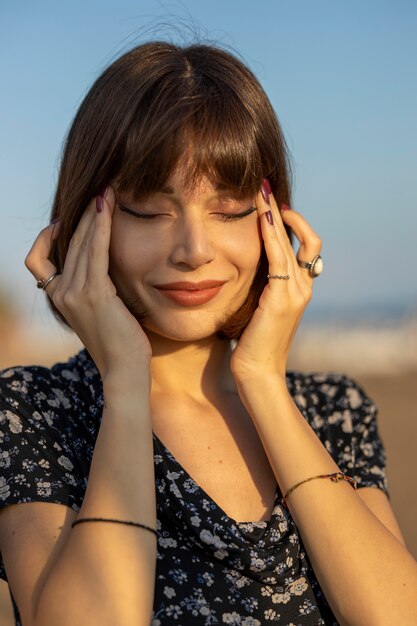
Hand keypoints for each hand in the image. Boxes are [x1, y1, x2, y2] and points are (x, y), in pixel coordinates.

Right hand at [25, 187, 152, 379]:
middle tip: (98, 191)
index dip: (49, 237)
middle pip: (67, 244)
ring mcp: (74, 294)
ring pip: (80, 242)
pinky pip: (96, 251)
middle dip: (83, 214)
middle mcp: (61, 294)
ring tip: (106, 192)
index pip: (39, 260)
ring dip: (93, 214)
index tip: (67, 221)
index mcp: (58, 297)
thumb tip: (101, 262)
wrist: (124, 369)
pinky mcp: (94, 294)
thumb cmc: (119, 340)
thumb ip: (92, 286)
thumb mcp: (99, 309)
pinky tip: (107, 209)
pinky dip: (101, 227)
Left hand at [230, 183, 321, 381]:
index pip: (301, 244)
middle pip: (301, 236)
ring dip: (275, 213)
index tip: (267, 204)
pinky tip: (261, 215)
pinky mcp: (283, 297)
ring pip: (292, 240)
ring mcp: (296, 291)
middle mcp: (303, 285)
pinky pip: (279, 256)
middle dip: (281, 209)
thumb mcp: (257, 309)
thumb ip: (259, 289)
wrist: (258, 373)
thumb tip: (244, 272)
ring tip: (261, 190)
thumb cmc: (251, 344)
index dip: (288, 222)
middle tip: (264, 186)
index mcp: (299, 287)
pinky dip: (272, 233)